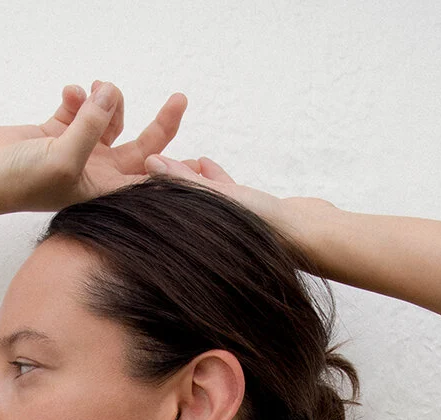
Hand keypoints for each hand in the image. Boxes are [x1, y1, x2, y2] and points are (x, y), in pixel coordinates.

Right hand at [0, 81, 188, 214]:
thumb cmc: (21, 182)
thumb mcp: (64, 157)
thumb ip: (92, 125)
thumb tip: (110, 93)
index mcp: (105, 189)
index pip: (150, 178)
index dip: (174, 164)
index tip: (195, 155)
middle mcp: (97, 171)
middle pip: (142, 145)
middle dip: (160, 121)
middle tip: (180, 97)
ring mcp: (79, 150)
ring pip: (111, 117)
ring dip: (108, 99)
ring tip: (93, 91)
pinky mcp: (59, 131)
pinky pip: (82, 106)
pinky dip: (79, 95)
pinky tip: (68, 92)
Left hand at [145, 153, 338, 274]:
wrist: (309, 235)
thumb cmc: (263, 225)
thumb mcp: (218, 198)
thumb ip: (185, 181)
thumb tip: (149, 161)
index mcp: (197, 239)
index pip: (165, 216)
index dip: (148, 197)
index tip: (131, 175)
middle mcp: (208, 236)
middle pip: (180, 207)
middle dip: (167, 184)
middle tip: (146, 159)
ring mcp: (228, 225)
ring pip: (202, 198)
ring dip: (191, 177)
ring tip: (175, 157)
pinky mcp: (247, 216)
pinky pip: (223, 196)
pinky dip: (214, 179)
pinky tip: (205, 162)